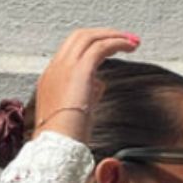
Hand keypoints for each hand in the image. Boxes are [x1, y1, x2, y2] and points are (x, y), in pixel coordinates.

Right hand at [34, 27, 140, 143]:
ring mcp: (65, 67)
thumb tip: (99, 85)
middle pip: (78, 38)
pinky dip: (116, 43)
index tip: (108, 52)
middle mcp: (55, 69)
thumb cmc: (65, 142)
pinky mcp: (80, 70)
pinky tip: (130, 46)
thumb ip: (86, 97)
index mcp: (50, 80)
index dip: (91, 49)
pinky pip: (101, 47)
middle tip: (124, 39)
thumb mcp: (74, 115)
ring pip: (89, 37)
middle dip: (102, 35)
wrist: (56, 148)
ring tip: (132, 42)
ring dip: (113, 36)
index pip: (70, 54)